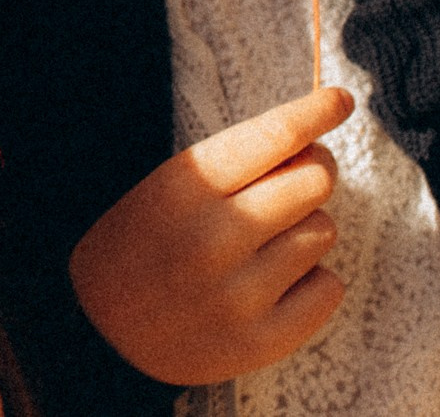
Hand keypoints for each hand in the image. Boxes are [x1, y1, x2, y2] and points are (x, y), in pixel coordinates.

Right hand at [69, 87, 354, 385]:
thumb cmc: (139, 247)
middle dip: (311, 175)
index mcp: (185, 188)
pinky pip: (329, 288)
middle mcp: (215, 237)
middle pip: (315, 182)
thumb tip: (313, 145)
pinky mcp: (262, 340)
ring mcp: (240, 293)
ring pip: (323, 232)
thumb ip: (233, 168)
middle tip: (289, 186)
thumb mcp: (165, 189)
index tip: (340, 100)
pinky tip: (271, 287)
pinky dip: (310, 282)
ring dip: (303, 232)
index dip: (315, 111)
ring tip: (259, 249)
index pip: (272, 136)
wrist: (99, 336)